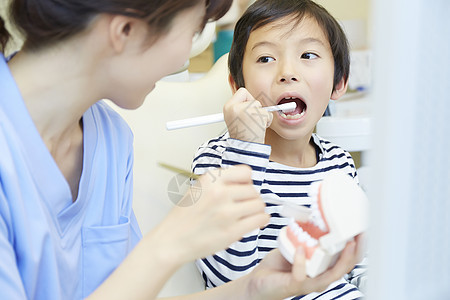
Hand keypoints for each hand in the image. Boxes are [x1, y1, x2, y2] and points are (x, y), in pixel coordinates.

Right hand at [154, 165, 269, 263]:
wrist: (172, 240)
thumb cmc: (184, 217)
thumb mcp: (198, 189)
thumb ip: (220, 183)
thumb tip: (245, 183)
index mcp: (211, 179)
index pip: (245, 172)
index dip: (246, 181)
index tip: (243, 188)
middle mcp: (219, 193)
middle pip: (253, 190)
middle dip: (251, 198)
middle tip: (243, 206)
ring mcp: (227, 212)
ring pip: (259, 204)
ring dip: (256, 210)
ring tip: (247, 214)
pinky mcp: (232, 231)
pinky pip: (260, 219)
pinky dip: (261, 220)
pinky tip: (253, 222)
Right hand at [223, 88, 272, 143]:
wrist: (245, 149)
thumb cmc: (242, 136)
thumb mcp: (235, 119)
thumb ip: (241, 108)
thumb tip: (251, 101)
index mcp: (228, 107)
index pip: (242, 92)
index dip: (248, 99)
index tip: (249, 107)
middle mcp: (235, 107)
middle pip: (253, 98)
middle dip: (256, 108)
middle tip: (252, 120)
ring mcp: (246, 110)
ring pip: (260, 106)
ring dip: (262, 116)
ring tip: (255, 126)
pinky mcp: (256, 115)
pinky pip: (267, 113)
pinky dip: (267, 121)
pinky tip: (260, 128)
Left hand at [244, 235, 364, 299]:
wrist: (259, 281)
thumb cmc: (279, 266)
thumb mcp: (297, 245)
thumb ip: (306, 235)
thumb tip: (313, 215)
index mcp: (324, 268)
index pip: (348, 259)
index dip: (359, 246)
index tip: (363, 230)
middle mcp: (321, 278)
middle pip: (346, 267)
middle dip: (356, 251)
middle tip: (359, 234)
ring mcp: (309, 283)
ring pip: (331, 275)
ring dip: (341, 258)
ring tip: (344, 243)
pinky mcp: (295, 284)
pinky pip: (303, 274)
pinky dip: (302, 260)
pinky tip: (300, 248)